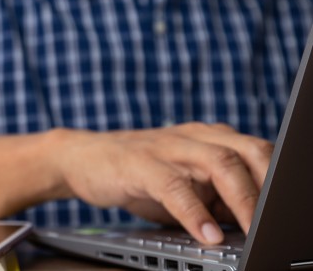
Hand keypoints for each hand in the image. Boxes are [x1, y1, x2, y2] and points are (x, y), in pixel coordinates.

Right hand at [51, 123, 272, 243]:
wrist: (81, 158)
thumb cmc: (138, 174)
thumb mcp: (187, 185)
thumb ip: (219, 198)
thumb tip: (255, 229)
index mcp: (213, 139)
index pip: (263, 154)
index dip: (283, 181)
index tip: (292, 214)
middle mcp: (195, 136)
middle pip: (250, 152)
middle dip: (271, 189)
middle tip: (279, 225)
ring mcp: (167, 147)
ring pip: (220, 163)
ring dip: (243, 199)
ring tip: (254, 232)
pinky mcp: (140, 162)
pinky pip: (174, 186)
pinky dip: (194, 212)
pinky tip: (206, 235)